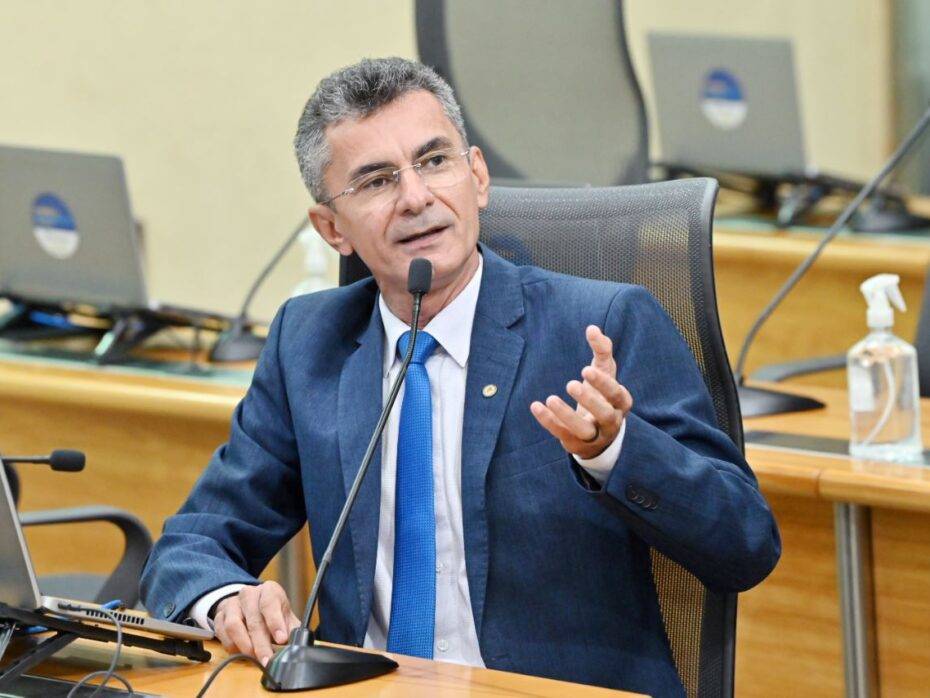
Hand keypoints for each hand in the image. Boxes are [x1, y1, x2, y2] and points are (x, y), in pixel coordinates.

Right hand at [213, 581, 300, 665]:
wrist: (250, 604)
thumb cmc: (272, 613)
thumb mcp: (285, 616)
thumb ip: (291, 628)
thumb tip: (295, 643)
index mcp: (269, 590)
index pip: (270, 603)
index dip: (275, 622)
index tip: (281, 639)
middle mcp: (249, 594)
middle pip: (253, 618)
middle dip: (261, 642)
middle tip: (267, 659)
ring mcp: (232, 604)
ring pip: (234, 625)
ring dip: (244, 644)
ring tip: (253, 657)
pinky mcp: (219, 616)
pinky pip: (222, 633)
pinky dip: (232, 645)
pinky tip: (241, 653)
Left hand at [530, 325, 632, 459]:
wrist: (599, 432)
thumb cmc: (602, 394)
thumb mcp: (605, 371)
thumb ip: (602, 350)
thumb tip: (592, 328)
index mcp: (621, 403)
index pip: (617, 394)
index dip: (603, 384)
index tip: (585, 369)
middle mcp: (611, 422)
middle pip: (604, 414)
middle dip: (589, 400)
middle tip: (571, 383)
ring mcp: (594, 436)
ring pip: (584, 430)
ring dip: (567, 415)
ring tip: (551, 398)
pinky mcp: (575, 443)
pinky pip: (562, 434)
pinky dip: (549, 421)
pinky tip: (536, 406)